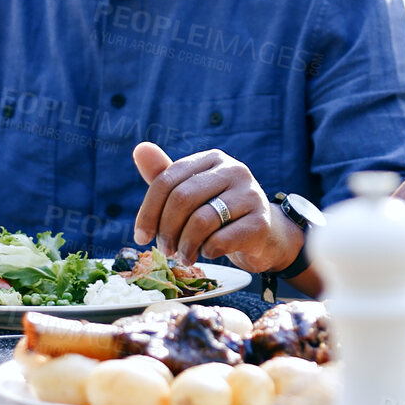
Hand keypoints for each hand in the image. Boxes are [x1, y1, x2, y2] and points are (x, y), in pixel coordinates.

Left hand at [131, 142, 302, 274]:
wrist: (264, 236)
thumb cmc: (221, 214)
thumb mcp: (192, 195)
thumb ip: (164, 176)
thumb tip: (140, 148)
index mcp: (213, 159)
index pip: (167, 180)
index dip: (148, 211)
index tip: (141, 237)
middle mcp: (234, 170)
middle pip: (182, 198)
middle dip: (166, 230)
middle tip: (166, 249)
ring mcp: (251, 194)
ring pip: (200, 221)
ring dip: (185, 245)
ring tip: (185, 256)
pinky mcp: (261, 222)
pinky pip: (220, 240)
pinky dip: (207, 252)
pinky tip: (209, 253)